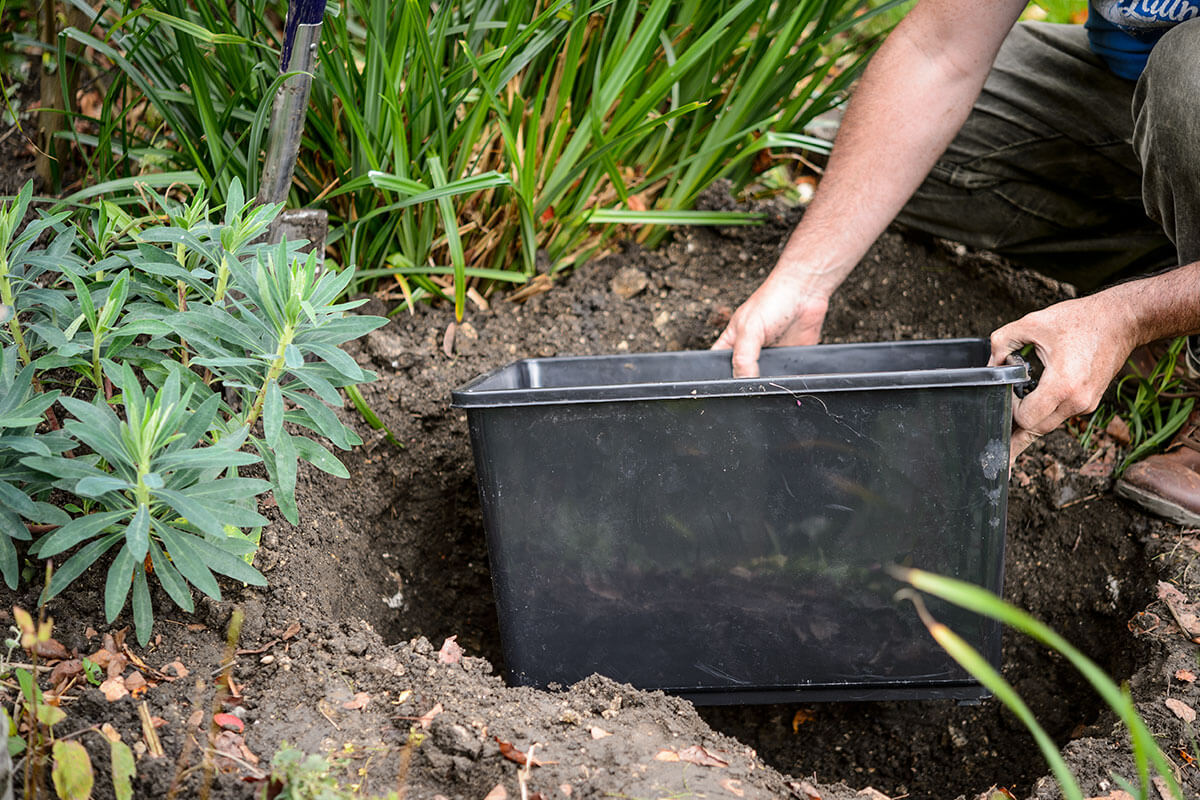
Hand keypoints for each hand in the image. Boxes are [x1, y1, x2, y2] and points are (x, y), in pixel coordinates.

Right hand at [712, 272, 830, 377]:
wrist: (806, 293)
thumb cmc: (773, 300)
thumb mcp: (749, 329)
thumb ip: (743, 358)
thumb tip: (745, 383)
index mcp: (732, 343)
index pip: (718, 368)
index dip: (720, 379)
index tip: (729, 388)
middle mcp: (749, 352)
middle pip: (743, 377)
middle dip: (748, 384)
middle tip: (752, 387)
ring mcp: (770, 357)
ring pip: (765, 380)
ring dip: (769, 383)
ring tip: (770, 381)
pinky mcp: (790, 360)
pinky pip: (786, 377)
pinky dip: (787, 380)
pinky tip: (787, 378)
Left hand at [989, 294, 1135, 463]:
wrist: (1121, 320)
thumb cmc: (1081, 320)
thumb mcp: (1033, 323)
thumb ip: (1003, 342)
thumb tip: (990, 364)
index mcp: (1062, 385)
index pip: (1026, 419)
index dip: (1009, 409)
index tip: (1005, 391)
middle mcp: (1077, 401)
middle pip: (1036, 430)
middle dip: (1015, 428)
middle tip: (997, 434)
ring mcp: (1086, 404)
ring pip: (1048, 425)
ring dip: (1030, 421)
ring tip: (1011, 424)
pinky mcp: (1090, 402)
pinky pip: (1061, 415)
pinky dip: (1045, 412)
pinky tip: (1032, 406)